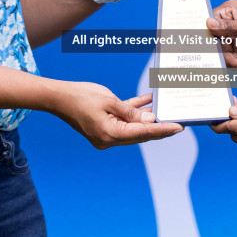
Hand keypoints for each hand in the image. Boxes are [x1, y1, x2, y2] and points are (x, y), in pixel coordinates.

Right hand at [53, 82, 182, 148]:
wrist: (57, 97)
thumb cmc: (81, 97)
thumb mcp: (110, 101)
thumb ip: (131, 112)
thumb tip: (150, 120)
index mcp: (110, 135)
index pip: (143, 133)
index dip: (163, 130)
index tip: (179, 128)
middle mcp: (109, 139)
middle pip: (140, 133)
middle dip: (159, 127)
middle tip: (179, 122)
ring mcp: (106, 134)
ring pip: (133, 127)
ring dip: (147, 118)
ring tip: (166, 110)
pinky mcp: (103, 126)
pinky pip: (123, 119)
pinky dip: (134, 111)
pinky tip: (148, 100)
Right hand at [206, 0, 236, 69]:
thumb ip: (231, 28)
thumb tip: (208, 23)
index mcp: (233, 12)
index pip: (209, 21)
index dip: (204, 33)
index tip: (199, 45)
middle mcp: (231, 27)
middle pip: (213, 41)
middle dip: (218, 53)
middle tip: (228, 61)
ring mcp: (236, 42)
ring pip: (221, 56)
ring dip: (234, 63)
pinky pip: (233, 65)